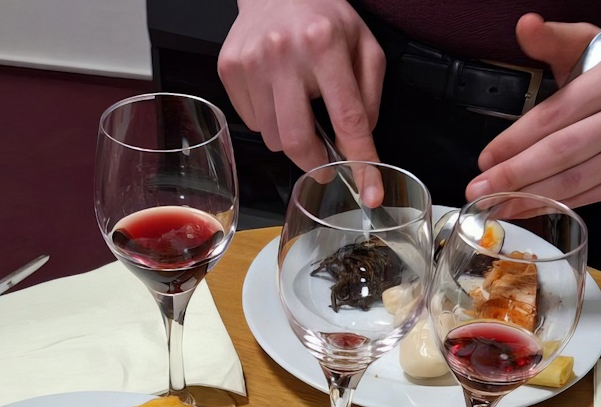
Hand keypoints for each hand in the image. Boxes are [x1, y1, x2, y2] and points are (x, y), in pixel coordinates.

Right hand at [218, 0, 386, 203]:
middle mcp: (283, 54)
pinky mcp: (229, 70)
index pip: (347, 119)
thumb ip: (370, 94)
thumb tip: (360, 141)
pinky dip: (270, 119)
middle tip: (326, 164)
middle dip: (316, 163)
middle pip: (298, 141)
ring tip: (299, 106)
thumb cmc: (324, 16)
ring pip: (274, 136)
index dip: (361, 162)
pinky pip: (254, 121)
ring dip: (292, 135)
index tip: (371, 194)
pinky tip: (277, 93)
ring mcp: (251, 63)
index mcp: (324, 44)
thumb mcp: (364, 44)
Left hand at [465, 15, 600, 207]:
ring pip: (576, 180)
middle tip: (480, 189)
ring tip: (496, 205)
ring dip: (530, 197)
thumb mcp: (591, 45)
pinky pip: (589, 196)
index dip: (517, 139)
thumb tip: (524, 25)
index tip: (485, 158)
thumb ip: (553, 39)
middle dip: (516, 174)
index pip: (557, 113)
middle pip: (564, 151)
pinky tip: (527, 208)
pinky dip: (554, 205)